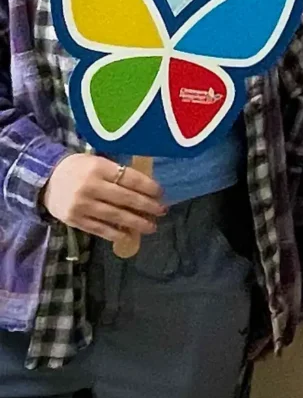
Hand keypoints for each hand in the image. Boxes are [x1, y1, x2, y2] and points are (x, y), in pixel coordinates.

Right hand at [41, 154, 166, 243]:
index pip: (129, 178)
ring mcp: (81, 205)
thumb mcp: (97, 162)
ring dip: (136, 223)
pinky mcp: (75, 220)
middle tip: (162, 211)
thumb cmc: (79, 168)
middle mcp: (90, 186)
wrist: (46, 179)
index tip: (160, 193)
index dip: (147, 186)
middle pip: (125, 198)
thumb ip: (117, 172)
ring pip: (115, 216)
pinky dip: (116, 234)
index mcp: (98, 167)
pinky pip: (100, 229)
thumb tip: (145, 187)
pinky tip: (129, 236)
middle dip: (147, 206)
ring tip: (152, 226)